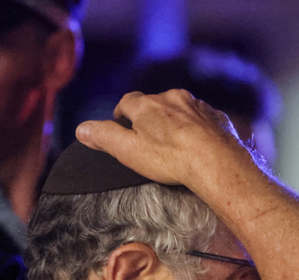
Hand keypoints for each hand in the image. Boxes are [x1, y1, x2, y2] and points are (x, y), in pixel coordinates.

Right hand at [74, 90, 254, 189]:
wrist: (217, 161)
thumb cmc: (170, 158)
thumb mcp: (128, 151)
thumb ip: (104, 137)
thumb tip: (82, 129)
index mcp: (147, 105)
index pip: (127, 102)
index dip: (122, 113)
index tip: (121, 123)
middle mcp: (172, 98)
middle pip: (154, 103)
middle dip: (149, 116)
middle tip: (147, 136)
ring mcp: (196, 105)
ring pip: (180, 108)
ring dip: (174, 119)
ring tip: (173, 141)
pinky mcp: (216, 116)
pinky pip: (202, 117)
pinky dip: (196, 126)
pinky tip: (196, 142)